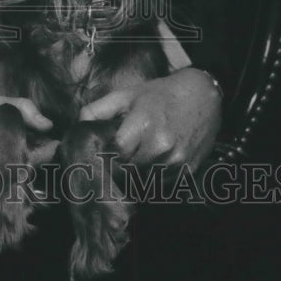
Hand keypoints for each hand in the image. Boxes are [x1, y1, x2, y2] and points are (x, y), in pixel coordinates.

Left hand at [78, 68, 221, 168]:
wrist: (202, 96)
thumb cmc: (160, 94)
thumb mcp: (126, 95)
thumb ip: (98, 110)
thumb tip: (78, 126)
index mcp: (143, 125)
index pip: (115, 156)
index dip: (107, 158)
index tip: (103, 156)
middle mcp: (161, 146)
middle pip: (129, 172)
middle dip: (119, 169)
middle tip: (114, 164)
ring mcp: (176, 161)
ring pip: (145, 182)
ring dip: (136, 177)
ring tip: (133, 164)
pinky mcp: (188, 171)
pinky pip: (163, 185)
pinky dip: (154, 180)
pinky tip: (151, 166)